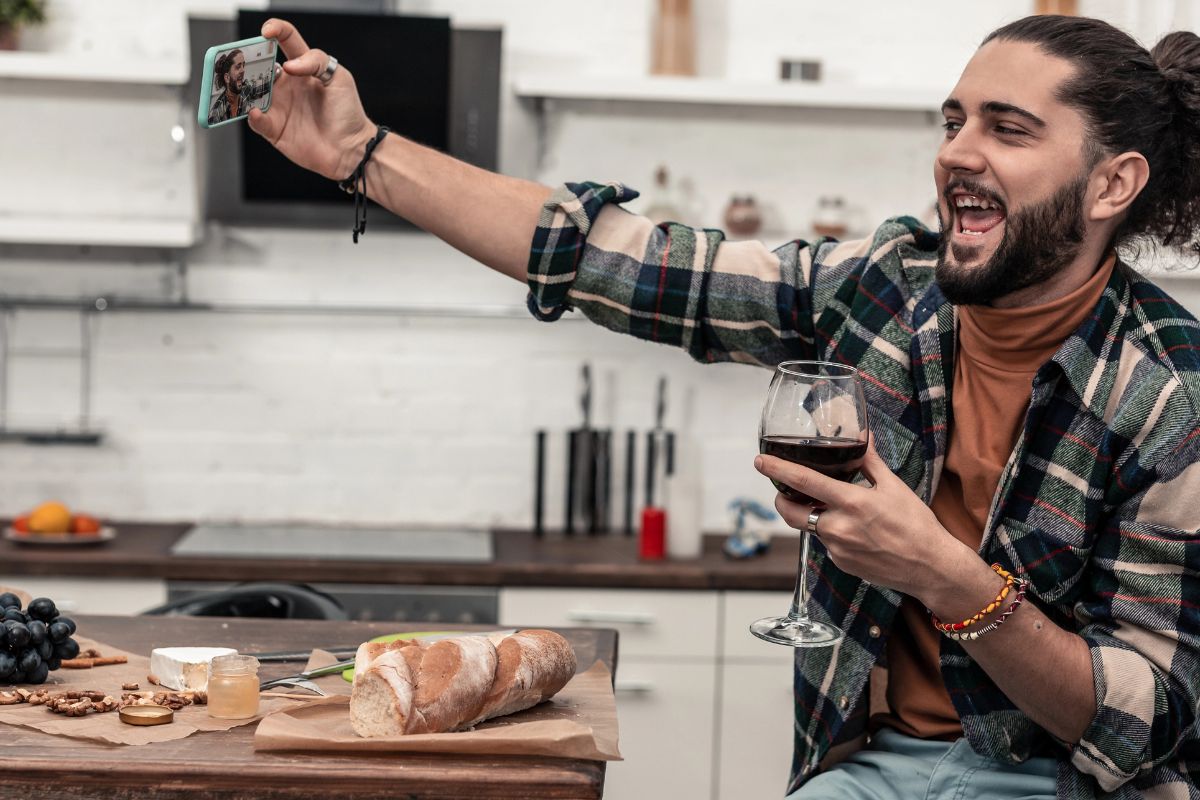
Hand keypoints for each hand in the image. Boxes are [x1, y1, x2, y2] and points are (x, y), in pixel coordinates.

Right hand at [248, 18, 375, 180]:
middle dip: (248, 60)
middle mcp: (287, 86)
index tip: (267, 32)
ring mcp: (279, 107)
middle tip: (242, 60)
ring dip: (242, 87)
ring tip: (239, 84)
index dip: (275, 31)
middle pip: (259, 67)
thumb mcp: (339, 78)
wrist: (351, 149)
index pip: (286, 42)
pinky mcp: (275, 129)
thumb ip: (316, 61)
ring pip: (251, 93)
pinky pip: (257, 121)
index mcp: (302, 69)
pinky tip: (256, 112)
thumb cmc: (348, 113)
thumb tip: (288, 65)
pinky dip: (253, 116)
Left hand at [754, 439, 971, 600]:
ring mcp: (837, 548)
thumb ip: (870, 461)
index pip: (803, 481)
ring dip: (813, 514)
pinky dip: (832, 532)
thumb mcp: (893, 486)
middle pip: (789, 512)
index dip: (777, 470)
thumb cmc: (916, 524)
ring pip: (809, 526)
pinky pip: (826, 543)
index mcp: (851, 503)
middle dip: (781, 499)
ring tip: (832, 506)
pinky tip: (855, 531)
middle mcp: (838, 527)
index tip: (760, 461)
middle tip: (786, 489)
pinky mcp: (840, 563)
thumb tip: (863, 436)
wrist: (931, 567)